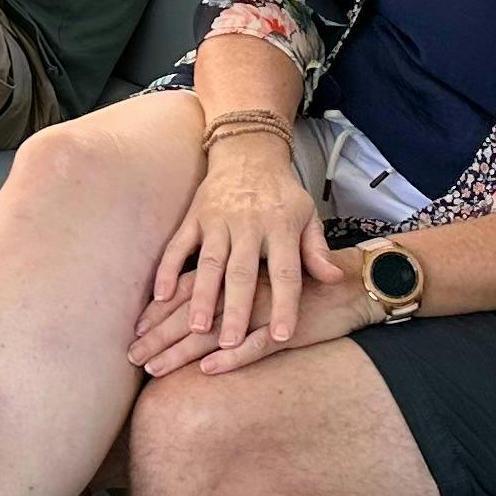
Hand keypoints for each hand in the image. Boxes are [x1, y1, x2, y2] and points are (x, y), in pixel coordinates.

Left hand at [133, 271, 359, 377]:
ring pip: (215, 332)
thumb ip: (232, 287)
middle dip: (160, 336)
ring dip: (183, 352)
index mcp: (236, 271)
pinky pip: (256, 345)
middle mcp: (243, 288)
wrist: (352, 281)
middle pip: (192, 314)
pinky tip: (208, 369)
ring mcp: (264, 309)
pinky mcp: (287, 329)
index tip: (136, 329)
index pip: (188, 290)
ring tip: (155, 369)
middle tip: (132, 356)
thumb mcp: (263, 276)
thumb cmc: (305, 278)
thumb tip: (197, 307)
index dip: (160, 311)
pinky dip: (232, 357)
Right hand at [135, 137, 350, 372]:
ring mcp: (217, 221)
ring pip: (208, 263)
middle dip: (235, 309)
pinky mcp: (194, 217)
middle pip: (241, 273)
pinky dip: (167, 271)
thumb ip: (317, 249)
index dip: (284, 304)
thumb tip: (334, 278)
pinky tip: (160, 298)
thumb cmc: (282, 193)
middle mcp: (248, 225)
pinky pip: (177, 246)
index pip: (286, 272)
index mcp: (281, 228)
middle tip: (229, 343)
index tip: (280, 336)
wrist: (248, 152)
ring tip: (197, 328)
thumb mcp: (308, 215)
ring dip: (201, 296)